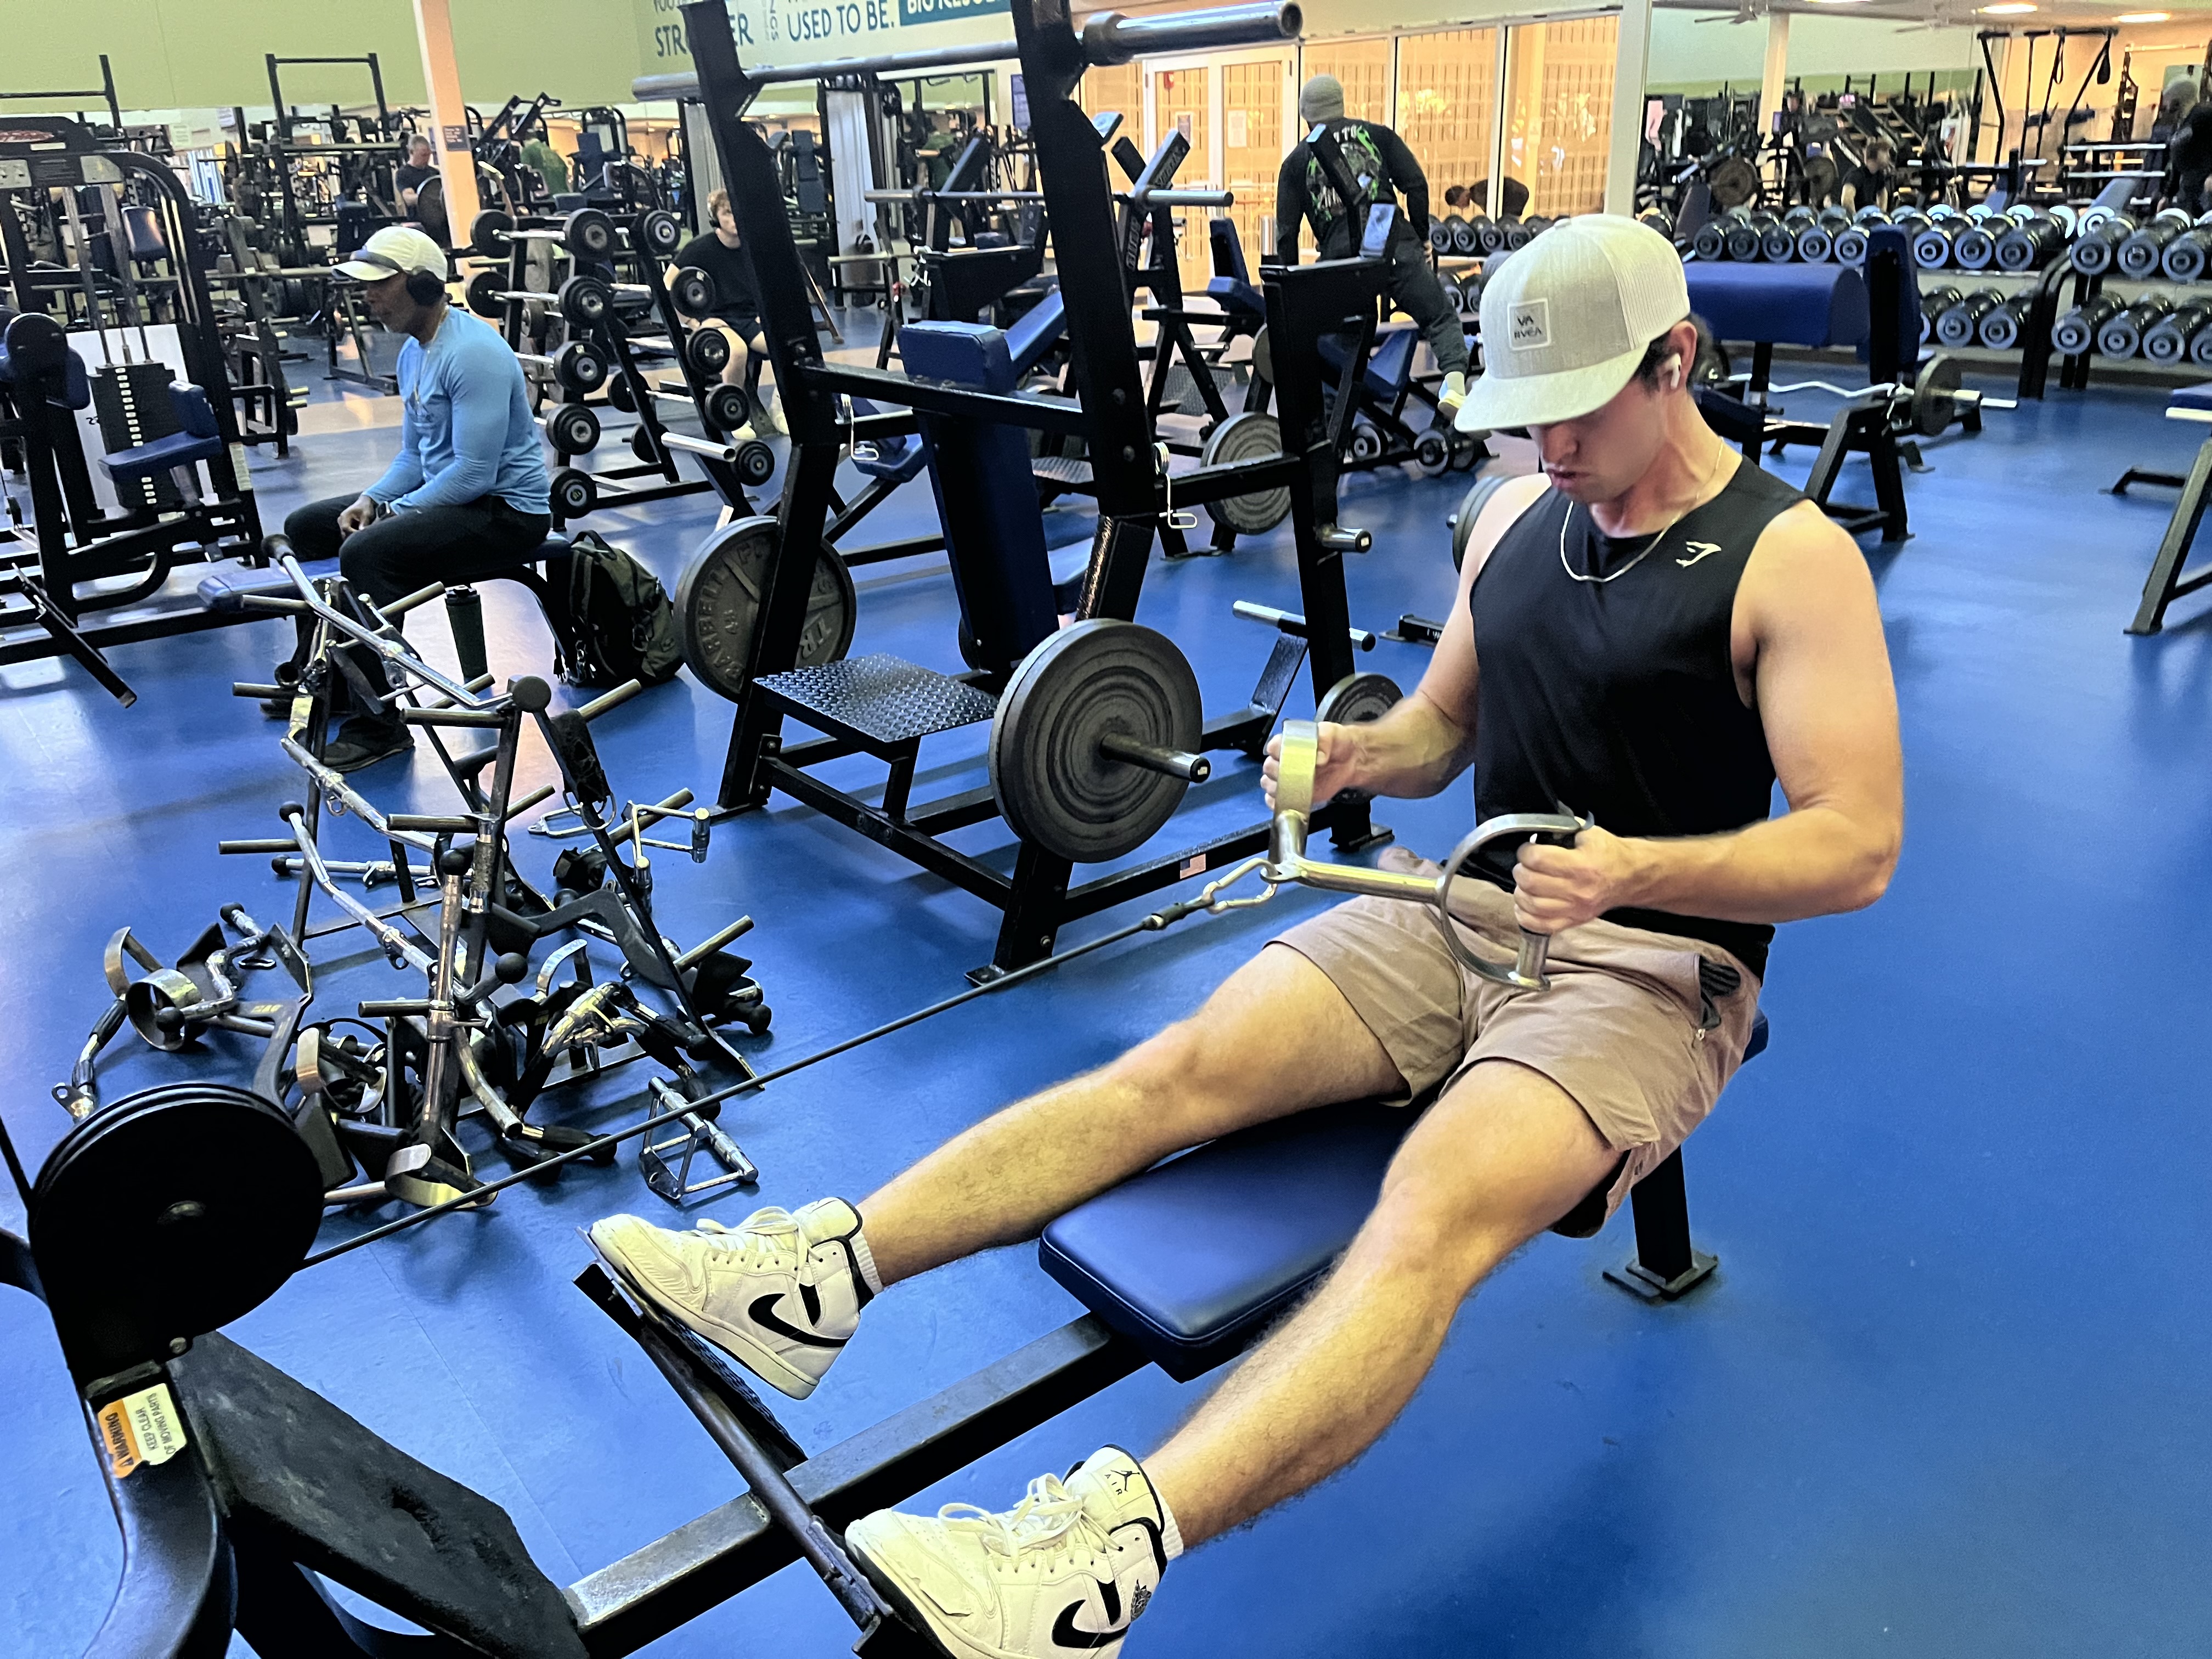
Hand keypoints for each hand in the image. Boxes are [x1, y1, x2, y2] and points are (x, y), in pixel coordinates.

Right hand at [336, 495, 380, 536]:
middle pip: (344, 532)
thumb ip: (364, 523)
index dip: (353, 533)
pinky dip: (352, 534)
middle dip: (352, 536)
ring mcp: (341, 522)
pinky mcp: (344, 524)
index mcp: (345, 515)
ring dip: (352, 536)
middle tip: (362, 537)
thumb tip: (361, 531)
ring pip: (345, 534)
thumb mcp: (366, 514)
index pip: (345, 528)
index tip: (361, 535)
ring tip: (361, 535)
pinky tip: (360, 534)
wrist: (364, 502)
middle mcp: (341, 519)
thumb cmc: (365, 507)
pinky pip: (346, 532)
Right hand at [1262, 720, 1361, 811]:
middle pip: (1269, 767)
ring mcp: (1286, 778)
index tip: (1290, 756)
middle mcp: (1283, 760)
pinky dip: (1277, 803)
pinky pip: (1275, 800)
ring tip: (1293, 789)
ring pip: (1269, 784)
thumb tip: (1320, 757)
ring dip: (1277, 788)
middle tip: (1296, 774)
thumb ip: (1325, 741)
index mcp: (1288, 743)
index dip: (1278, 752)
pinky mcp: (1291, 793)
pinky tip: (1286, 802)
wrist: (1347, 761)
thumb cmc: (1336, 743)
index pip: (1273, 747)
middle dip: (1279, 772)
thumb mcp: (1332, 734)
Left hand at [1511, 824, 1640, 934]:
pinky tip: (1525, 904)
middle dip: (1521, 870)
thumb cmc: (1609, 854)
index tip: (1527, 850)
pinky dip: (1525, 915)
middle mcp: (1577, 890)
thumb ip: (1562, 832)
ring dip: (1521, 892)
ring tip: (1526, 883)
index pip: (1537, 859)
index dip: (1526, 852)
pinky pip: (1539, 925)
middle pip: (1530, 882)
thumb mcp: (1589, 833)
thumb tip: (1536, 834)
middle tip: (1525, 865)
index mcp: (1581, 865)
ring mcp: (1575, 910)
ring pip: (1531, 905)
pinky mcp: (1573, 921)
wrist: (1630, 877)